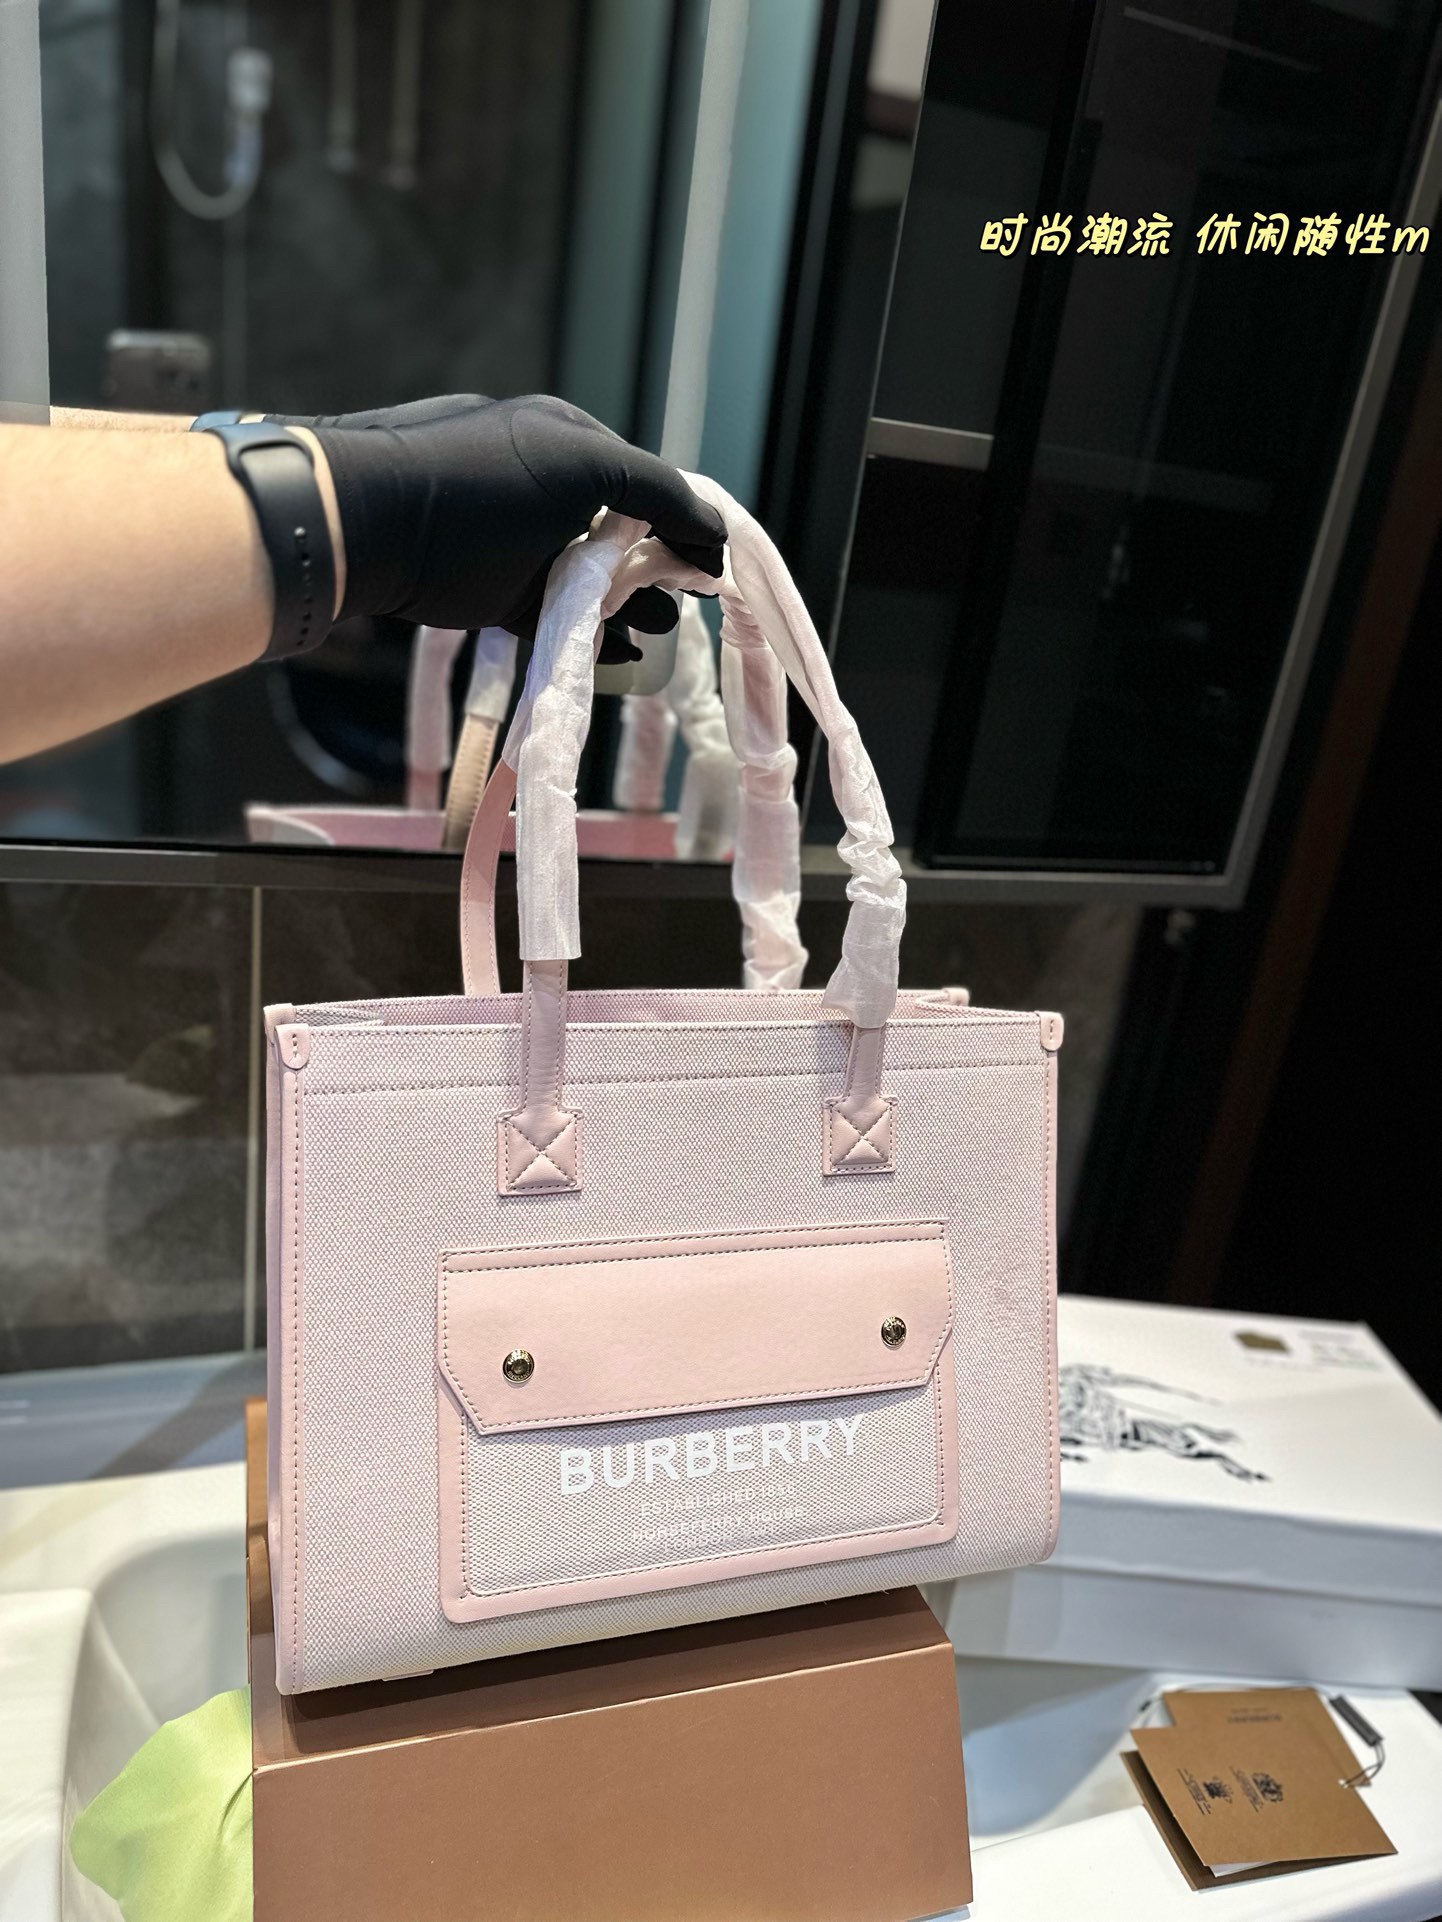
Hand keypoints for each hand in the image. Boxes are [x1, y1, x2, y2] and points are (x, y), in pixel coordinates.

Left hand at [268, 394, 723, 641]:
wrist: (363, 524)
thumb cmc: (474, 486)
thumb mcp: (582, 468)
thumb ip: (657, 492)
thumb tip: (712, 528)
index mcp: (568, 441)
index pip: (648, 485)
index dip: (685, 526)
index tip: (713, 570)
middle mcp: (545, 485)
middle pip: (621, 536)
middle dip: (658, 572)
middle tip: (684, 606)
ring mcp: (518, 542)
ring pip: (590, 580)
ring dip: (627, 607)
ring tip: (655, 633)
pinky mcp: (490, 592)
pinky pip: (551, 615)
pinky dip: (586, 635)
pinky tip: (615, 657)